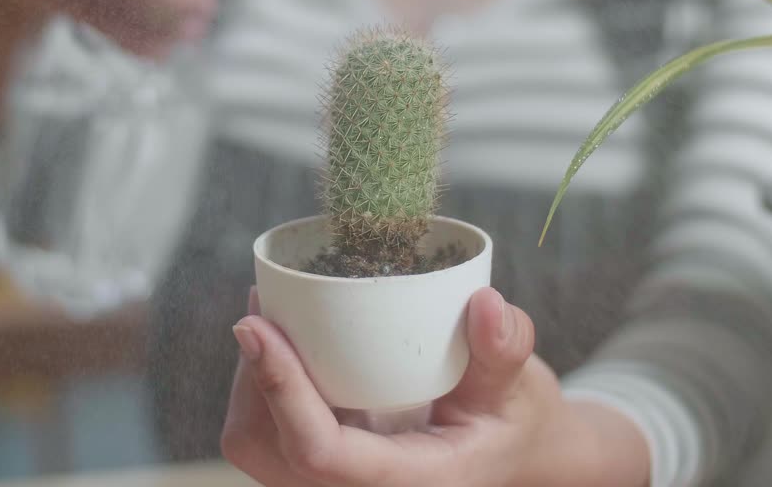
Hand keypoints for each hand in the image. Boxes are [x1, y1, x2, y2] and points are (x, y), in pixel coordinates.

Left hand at [221, 287, 651, 486]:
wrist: (512, 449)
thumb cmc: (512, 419)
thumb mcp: (520, 386)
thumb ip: (506, 348)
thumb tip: (486, 303)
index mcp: (408, 481)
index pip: (322, 452)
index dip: (281, 389)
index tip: (256, 327)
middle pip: (273, 448)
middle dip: (256, 377)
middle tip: (261, 306)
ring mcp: (338, 485)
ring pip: (259, 447)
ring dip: (251, 383)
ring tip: (266, 318)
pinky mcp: (322, 471)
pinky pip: (267, 441)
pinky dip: (259, 392)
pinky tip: (277, 347)